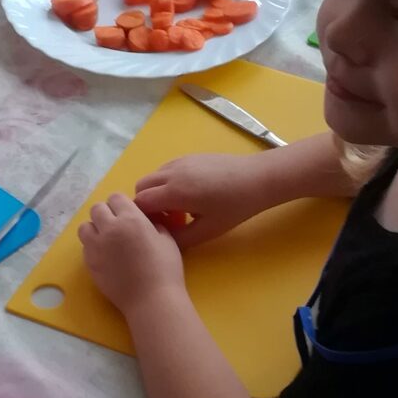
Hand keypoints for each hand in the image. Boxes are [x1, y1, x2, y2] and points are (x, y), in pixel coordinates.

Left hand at [78, 192, 187, 311]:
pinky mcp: (89, 264)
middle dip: (106, 214)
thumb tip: (144, 220)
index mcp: (131, 219)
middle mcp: (109, 229)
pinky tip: (106, 257)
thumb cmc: (165, 269)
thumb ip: (153, 224)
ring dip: (95, 229)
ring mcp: (96, 247)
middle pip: (97, 209)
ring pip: (85, 227)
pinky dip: (93, 247)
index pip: (115, 197)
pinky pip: (85, 247)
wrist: (152, 300)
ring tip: (107, 240)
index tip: (128, 213)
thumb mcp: (167, 239)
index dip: (121, 204)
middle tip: (117, 226)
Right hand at [133, 152, 272, 248]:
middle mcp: (172, 172)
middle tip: (169, 219)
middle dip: (147, 204)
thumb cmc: (235, 207)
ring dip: (158, 193)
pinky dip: (168, 183)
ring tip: (182, 208)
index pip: (140, 202)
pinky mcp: (189, 156)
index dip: (144, 217)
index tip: (159, 228)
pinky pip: (167, 170)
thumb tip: (162, 241)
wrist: (257, 178)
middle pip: (141, 186)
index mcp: (174, 191)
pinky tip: (192, 195)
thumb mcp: (207, 231)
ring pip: (154, 177)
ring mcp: (180, 161)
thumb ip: (180, 239)